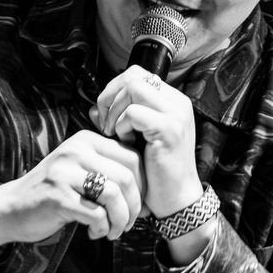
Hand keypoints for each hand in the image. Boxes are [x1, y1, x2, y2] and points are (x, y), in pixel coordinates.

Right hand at [0, 129, 143, 252]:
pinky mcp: (57, 197)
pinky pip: (96, 214)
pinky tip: (94, 232)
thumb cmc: (54, 192)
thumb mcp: (80, 169)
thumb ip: (109, 168)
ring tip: (114, 231)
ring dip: (120, 220)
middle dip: (135, 206)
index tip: (139, 206)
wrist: (10, 208)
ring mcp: (64, 173)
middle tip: (128, 223)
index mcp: (86, 140)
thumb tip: (150, 189)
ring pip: (114, 196)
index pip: (132, 157)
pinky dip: (102, 228)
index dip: (143, 185)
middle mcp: (75, 151)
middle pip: (127, 177)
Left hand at [90, 65, 203, 220]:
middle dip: (111, 96)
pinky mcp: (168, 129)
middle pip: (133, 76)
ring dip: (115, 111)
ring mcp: (176, 114)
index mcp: (173, 101)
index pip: (137, 74)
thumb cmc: (157, 171)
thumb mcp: (137, 139)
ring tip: (115, 133)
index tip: (107, 114)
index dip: (115, 89)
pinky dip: (122, 125)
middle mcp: (178, 102)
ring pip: (133, 89)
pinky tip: (126, 142)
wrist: (177, 198)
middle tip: (105, 123)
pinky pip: (133, 112)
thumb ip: (118, 120)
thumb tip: (94, 109)